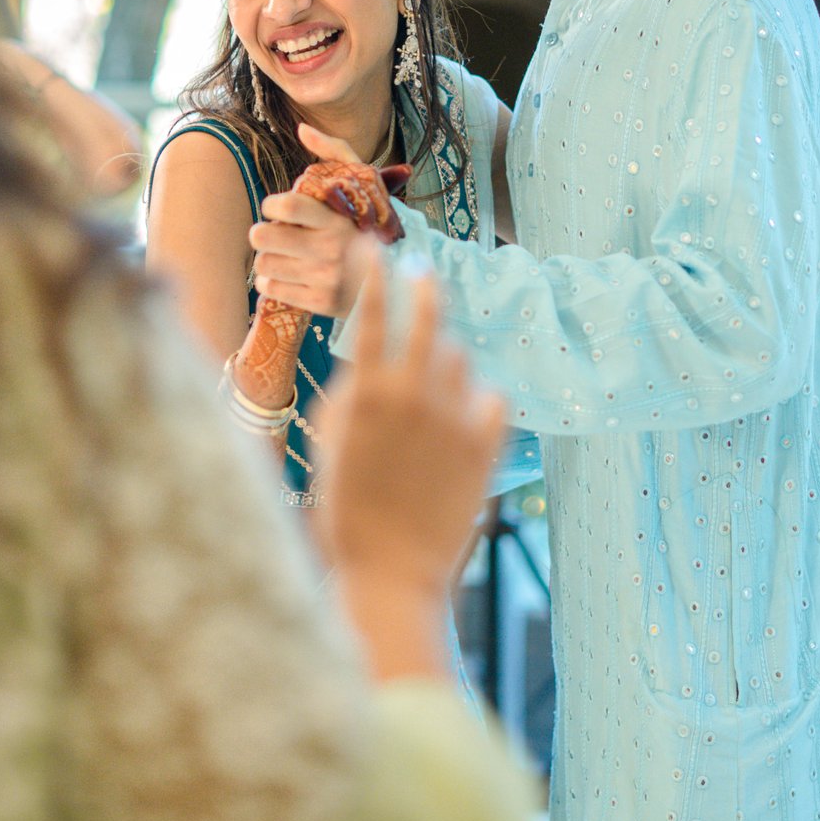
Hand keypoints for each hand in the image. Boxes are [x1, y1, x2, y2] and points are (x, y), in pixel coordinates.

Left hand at [246, 126, 373, 317]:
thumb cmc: (369, 223)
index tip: (277, 208)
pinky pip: (270, 288)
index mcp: (338, 217)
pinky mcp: (321, 303)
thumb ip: (332, 151)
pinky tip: (288, 274)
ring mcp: (326, 278)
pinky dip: (272, 281)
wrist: (396, 278)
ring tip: (284, 254)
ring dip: (268, 257)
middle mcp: (332, 248)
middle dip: (262, 232)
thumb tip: (302, 129)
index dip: (271, 204)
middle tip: (273, 233)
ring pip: (263, 263)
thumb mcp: (362, 183)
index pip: (286, 206)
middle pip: (263, 236)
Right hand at [314, 250, 507, 679]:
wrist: (391, 573)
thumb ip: (347, 393)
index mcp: (367, 392)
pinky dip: (478, 401)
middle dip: (424, 289)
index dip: (369, 273)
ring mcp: (454, 418)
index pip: (370, 313)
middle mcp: (414, 395)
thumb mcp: (328, 444)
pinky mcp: (486, 445)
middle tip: (421, 278)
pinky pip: (491, 398)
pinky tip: (463, 417)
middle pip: (430, 316)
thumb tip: (366, 361)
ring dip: (444, 361)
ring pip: (459, 359)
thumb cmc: (345, 512)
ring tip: (429, 386)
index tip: (369, 247)